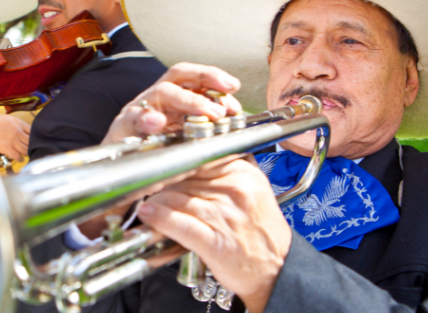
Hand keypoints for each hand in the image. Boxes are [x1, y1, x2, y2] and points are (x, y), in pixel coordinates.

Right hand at [0, 113, 30, 161]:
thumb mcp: (9, 119)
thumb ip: (19, 125)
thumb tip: (27, 134)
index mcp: (18, 123)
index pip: (33, 131)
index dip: (34, 137)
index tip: (34, 141)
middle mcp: (17, 131)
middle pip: (31, 142)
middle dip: (31, 146)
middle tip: (30, 149)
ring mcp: (12, 140)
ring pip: (26, 150)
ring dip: (26, 153)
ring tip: (24, 153)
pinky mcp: (6, 148)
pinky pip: (18, 156)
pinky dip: (20, 159)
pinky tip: (19, 158)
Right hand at [102, 63, 241, 143]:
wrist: (118, 175)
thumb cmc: (152, 155)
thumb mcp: (182, 139)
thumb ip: (204, 128)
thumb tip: (233, 119)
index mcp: (171, 100)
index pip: (193, 77)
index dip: (214, 78)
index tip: (234, 87)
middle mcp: (155, 99)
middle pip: (178, 75)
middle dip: (205, 77)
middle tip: (227, 90)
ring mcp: (138, 111)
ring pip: (161, 93)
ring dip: (188, 99)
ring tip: (208, 112)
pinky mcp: (122, 129)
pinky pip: (133, 119)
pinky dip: (146, 119)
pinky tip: (157, 122)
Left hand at [137, 158, 291, 312]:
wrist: (279, 270)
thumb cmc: (260, 233)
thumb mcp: (249, 192)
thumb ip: (221, 174)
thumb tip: (185, 161)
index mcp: (243, 174)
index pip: (197, 157)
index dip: (175, 165)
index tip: (161, 169)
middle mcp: (234, 191)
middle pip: (183, 177)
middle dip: (162, 184)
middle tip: (150, 190)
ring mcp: (224, 215)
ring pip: (176, 197)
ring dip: (156, 202)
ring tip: (148, 206)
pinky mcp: (214, 241)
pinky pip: (179, 224)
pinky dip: (159, 219)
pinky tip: (148, 216)